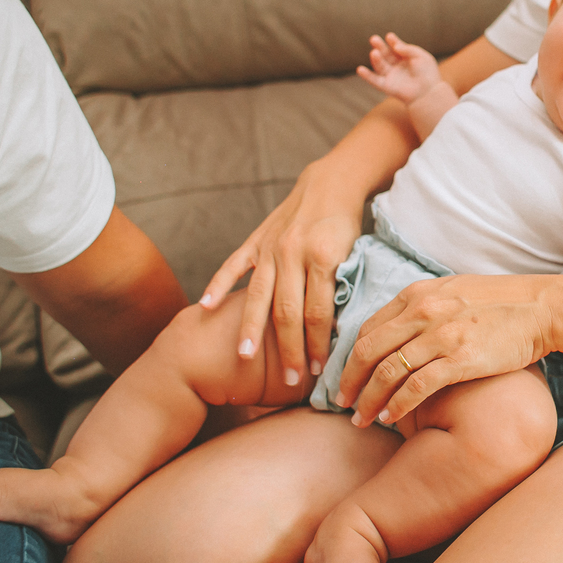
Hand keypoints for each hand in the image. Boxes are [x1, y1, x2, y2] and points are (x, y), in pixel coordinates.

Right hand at [199, 162, 361, 387]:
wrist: (331, 184)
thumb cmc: (347, 225)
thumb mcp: (354, 254)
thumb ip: (342, 287)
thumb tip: (336, 330)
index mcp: (324, 257)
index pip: (319, 311)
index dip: (317, 343)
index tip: (317, 368)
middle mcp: (294, 252)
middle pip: (288, 310)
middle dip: (289, 348)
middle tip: (289, 378)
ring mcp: (271, 246)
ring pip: (259, 294)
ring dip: (252, 328)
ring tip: (246, 356)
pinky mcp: (256, 240)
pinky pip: (233, 265)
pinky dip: (219, 284)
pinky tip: (207, 306)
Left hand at [335, 274, 556, 425]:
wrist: (540, 308)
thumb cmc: (499, 303)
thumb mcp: (451, 293)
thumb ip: (421, 309)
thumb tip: (396, 332)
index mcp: (417, 295)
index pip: (368, 328)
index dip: (350, 357)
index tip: (347, 378)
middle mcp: (423, 312)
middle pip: (367, 350)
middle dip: (349, 381)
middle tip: (343, 403)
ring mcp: (441, 335)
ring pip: (387, 371)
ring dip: (369, 399)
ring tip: (362, 420)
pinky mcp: (460, 358)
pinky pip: (416, 386)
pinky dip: (397, 405)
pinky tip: (390, 419)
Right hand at [357, 33, 443, 104]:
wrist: (429, 93)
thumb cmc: (428, 74)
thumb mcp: (421, 56)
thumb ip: (408, 49)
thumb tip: (395, 46)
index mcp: (406, 57)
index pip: (396, 46)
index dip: (392, 41)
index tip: (389, 37)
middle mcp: (397, 65)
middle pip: (385, 54)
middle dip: (379, 46)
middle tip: (374, 39)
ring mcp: (391, 75)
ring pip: (380, 65)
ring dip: (376, 59)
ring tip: (374, 52)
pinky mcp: (387, 86)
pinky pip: (375, 81)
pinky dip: (367, 76)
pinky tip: (360, 70)